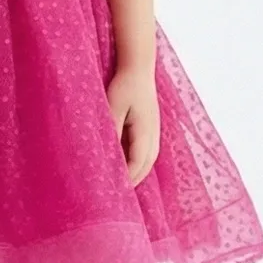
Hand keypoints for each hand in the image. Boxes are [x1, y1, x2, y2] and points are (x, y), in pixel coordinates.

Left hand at [106, 64, 160, 186]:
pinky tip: (125, 164)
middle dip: (133, 181)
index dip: (127, 180)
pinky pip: (146, 150)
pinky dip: (137, 161)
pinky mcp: (151, 126)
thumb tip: (108, 154)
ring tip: (122, 184)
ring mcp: (154, 130)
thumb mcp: (113, 108)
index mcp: (145, 132)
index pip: (137, 164)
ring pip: (148, 159)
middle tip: (118, 195)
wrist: (139, 67)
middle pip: (145, 166)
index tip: (114, 192)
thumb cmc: (124, 86)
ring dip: (137, 172)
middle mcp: (154, 134)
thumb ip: (112, 131)